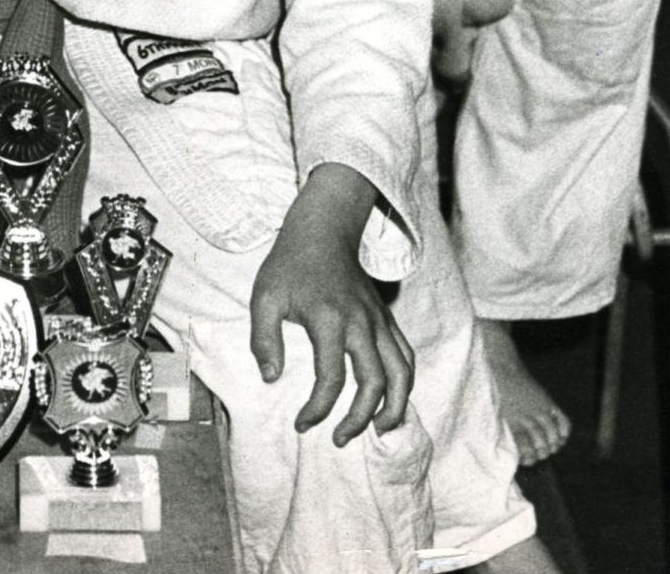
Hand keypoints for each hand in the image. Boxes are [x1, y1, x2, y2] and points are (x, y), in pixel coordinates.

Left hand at [250, 163, 413, 443]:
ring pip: (400, 372)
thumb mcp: (264, 297)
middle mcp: (360, 322)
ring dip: (394, 406)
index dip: (317, 408)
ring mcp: (378, 320)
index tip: (302, 424)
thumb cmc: (289, 265)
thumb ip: (264, 339)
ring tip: (379, 430)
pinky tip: (392, 401)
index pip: (331, 378)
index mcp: (329, 319)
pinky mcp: (386, 319)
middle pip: (374, 382)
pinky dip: (404, 383)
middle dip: (359, 418)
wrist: (323, 230)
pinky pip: (405, 356)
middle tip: (339, 438)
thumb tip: (270, 378)